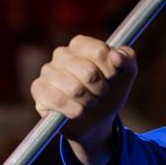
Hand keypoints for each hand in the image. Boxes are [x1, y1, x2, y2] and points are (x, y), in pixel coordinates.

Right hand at [31, 36, 137, 151]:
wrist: (95, 119)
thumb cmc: (109, 91)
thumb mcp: (126, 73)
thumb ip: (127, 59)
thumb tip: (116, 56)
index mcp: (81, 44)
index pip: (99, 52)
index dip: (111, 70)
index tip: (113, 78)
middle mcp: (61, 54)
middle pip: (88, 71)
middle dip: (100, 88)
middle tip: (101, 93)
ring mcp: (47, 71)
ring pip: (74, 88)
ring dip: (89, 101)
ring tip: (90, 103)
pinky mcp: (39, 90)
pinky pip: (58, 101)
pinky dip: (74, 111)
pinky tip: (78, 112)